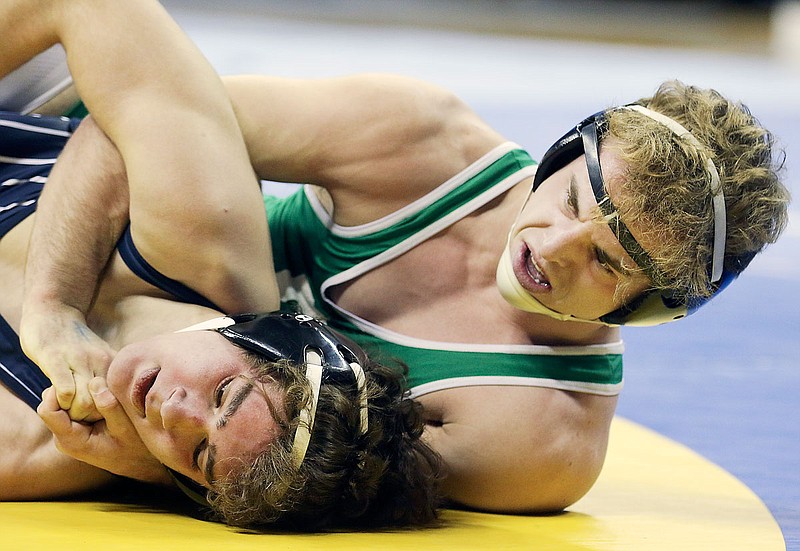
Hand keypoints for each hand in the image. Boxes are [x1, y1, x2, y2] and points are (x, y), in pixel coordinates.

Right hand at [20, 303, 115, 421]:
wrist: (53, 310)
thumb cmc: (74, 339)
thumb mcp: (99, 354)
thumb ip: (108, 374)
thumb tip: (118, 397)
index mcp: (111, 363)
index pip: (120, 399)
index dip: (107, 413)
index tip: (95, 415)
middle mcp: (99, 361)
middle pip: (104, 404)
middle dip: (91, 418)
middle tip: (78, 417)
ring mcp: (78, 360)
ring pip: (86, 401)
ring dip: (74, 412)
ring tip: (66, 410)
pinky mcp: (55, 359)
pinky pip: (65, 389)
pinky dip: (62, 401)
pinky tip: (56, 398)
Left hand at [37, 379, 170, 484]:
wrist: (136, 461)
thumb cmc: (133, 446)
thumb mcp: (125, 427)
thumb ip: (109, 406)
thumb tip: (94, 381)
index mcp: (71, 440)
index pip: (47, 410)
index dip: (60, 392)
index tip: (83, 383)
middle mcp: (63, 437)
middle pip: (51, 403)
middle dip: (70, 390)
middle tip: (96, 389)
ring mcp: (66, 431)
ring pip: (59, 401)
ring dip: (76, 392)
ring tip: (100, 395)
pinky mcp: (72, 426)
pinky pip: (68, 403)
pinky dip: (82, 396)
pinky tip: (100, 399)